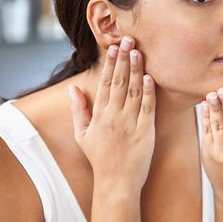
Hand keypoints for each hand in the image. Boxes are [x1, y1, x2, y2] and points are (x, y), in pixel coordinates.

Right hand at [68, 36, 155, 192]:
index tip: (114, 46)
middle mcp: (114, 117)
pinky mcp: (146, 132)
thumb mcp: (83, 134)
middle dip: (124, 59)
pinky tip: (150, 77)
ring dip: (136, 70)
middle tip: (129, 39)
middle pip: (119, 82)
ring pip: (134, 92)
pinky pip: (148, 108)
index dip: (110, 64)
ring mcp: (131, 124)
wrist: (117, 182)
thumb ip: (79, 109)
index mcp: (100, 115)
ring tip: (139, 51)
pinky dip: (149, 92)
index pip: (105, 83)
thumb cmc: (100, 158)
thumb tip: (72, 87)